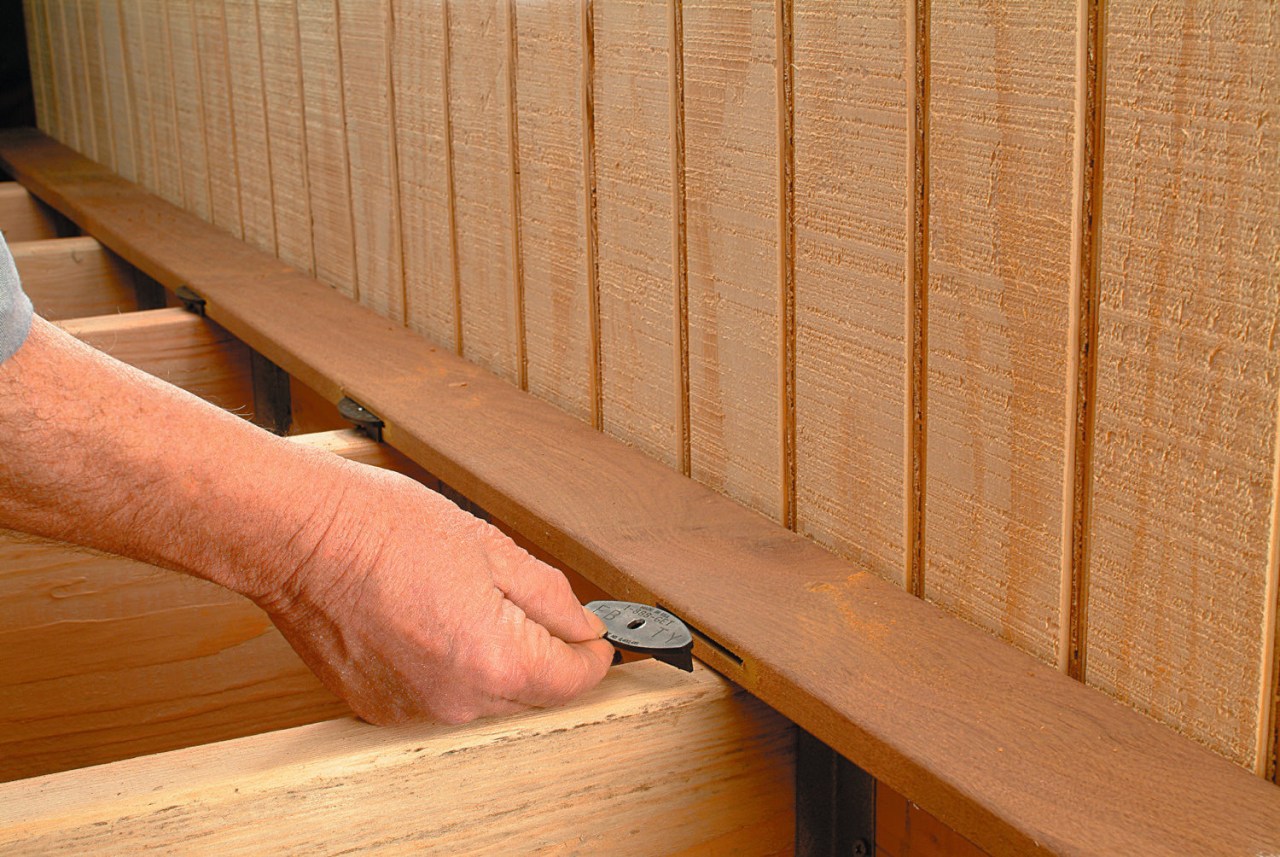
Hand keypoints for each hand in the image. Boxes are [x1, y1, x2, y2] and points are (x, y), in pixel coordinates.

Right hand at [256, 463, 614, 724]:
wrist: (299, 538)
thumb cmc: (384, 529)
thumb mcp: (491, 547)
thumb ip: (550, 597)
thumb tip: (583, 625)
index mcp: (496, 658)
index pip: (575, 680)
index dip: (593, 653)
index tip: (595, 635)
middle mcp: (458, 699)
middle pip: (534, 694)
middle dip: (544, 655)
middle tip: (525, 603)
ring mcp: (415, 710)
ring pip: (487, 698)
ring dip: (493, 662)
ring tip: (463, 603)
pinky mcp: (381, 709)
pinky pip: (441, 697)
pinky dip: (448, 669)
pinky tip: (429, 622)